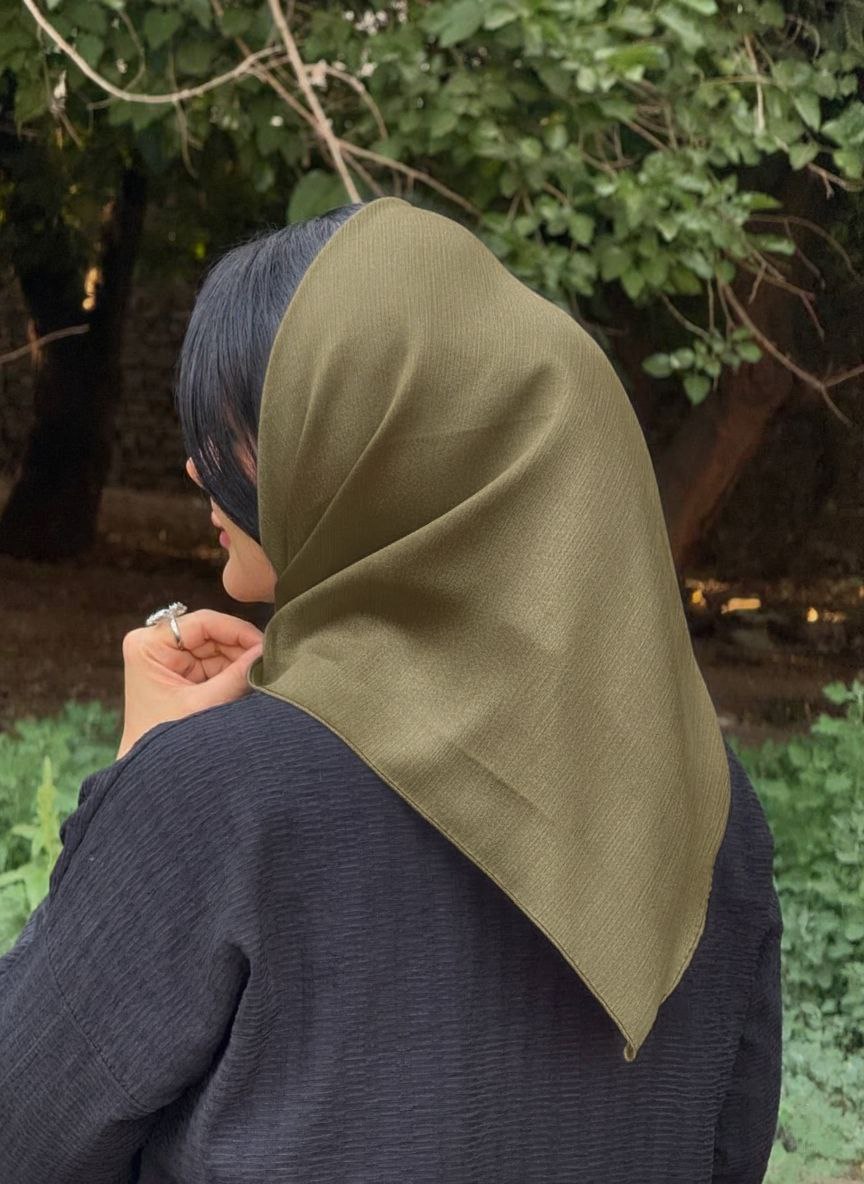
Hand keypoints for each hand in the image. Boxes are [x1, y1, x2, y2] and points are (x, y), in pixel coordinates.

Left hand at [117, 609, 263, 759]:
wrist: (149, 774)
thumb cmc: (165, 742)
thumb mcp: (204, 704)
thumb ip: (237, 675)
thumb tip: (267, 650)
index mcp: (147, 645)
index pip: (202, 622)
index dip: (237, 631)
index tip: (264, 645)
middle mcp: (156, 646)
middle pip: (211, 634)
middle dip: (240, 648)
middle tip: (268, 661)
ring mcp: (169, 659)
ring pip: (217, 648)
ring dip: (239, 661)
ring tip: (260, 675)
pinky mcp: (182, 674)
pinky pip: (215, 664)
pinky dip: (234, 672)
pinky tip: (249, 681)